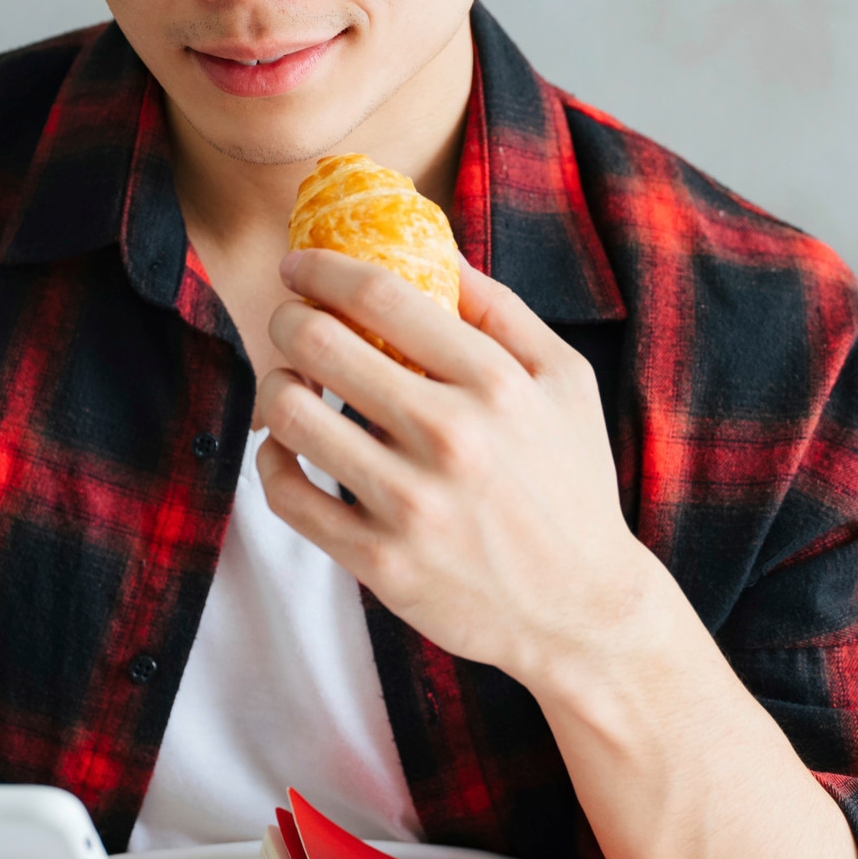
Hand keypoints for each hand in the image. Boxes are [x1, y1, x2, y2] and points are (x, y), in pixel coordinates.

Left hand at [252, 250, 668, 690]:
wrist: (584, 610)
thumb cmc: (572, 485)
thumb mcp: (565, 382)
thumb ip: (501, 311)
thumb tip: (435, 248)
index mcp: (497, 383)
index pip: (381, 295)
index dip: (321, 269)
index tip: (298, 267)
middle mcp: (451, 437)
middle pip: (319, 343)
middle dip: (287, 319)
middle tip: (290, 323)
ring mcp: (412, 504)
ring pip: (289, 414)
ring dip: (274, 386)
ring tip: (291, 385)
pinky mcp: (381, 562)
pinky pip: (287, 494)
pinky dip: (273, 461)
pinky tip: (290, 449)